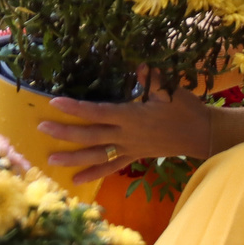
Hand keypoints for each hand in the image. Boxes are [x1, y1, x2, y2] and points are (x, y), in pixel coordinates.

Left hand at [35, 87, 213, 185]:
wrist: (203, 135)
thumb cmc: (186, 108)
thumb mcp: (170, 89)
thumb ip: (151, 77)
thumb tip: (137, 64)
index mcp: (132, 116)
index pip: (98, 112)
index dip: (76, 108)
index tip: (54, 102)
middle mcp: (127, 135)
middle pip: (91, 135)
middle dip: (65, 132)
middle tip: (40, 128)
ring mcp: (130, 148)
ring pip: (97, 155)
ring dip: (73, 158)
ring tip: (50, 160)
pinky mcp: (135, 157)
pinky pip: (111, 167)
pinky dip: (93, 174)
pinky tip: (75, 180)